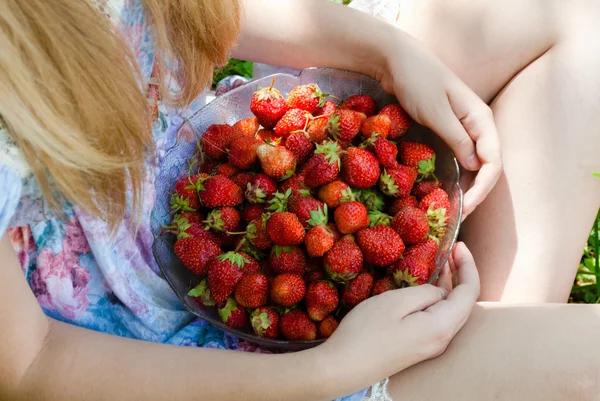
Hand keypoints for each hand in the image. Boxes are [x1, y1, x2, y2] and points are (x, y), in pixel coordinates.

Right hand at [317, 242, 479, 390]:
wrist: (343, 368)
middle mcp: (442, 339)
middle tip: (451, 250)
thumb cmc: (365, 332)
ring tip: (441, 263)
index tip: (459, 245)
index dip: (468, 266)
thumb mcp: (395, 302)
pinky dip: (438, 298)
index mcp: (441, 326)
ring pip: (451, 311)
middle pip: (464, 302)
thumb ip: (424, 292)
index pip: (469, 292)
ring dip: (450, 285)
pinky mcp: (418, 348)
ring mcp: (431, 346)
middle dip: (461, 273)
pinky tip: (426, 286)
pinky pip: (438, 319)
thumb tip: (439, 290)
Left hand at [378, 31, 501, 217]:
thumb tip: (475, 167)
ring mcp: (462, 128)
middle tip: (455, 215)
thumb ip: (457, 138)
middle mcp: (477, 126)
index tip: (465, 207)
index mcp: (481, 119)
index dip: (482, 188)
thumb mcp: (436, 112)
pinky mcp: (447, 131)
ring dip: (464, 186)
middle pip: (486, 166)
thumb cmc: (418, 82)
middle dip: (475, 193)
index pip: (493, 161)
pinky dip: (452, 174)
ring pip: (472, 164)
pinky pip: (456, 157)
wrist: (397, 62)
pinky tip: (440, 188)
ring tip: (449, 208)